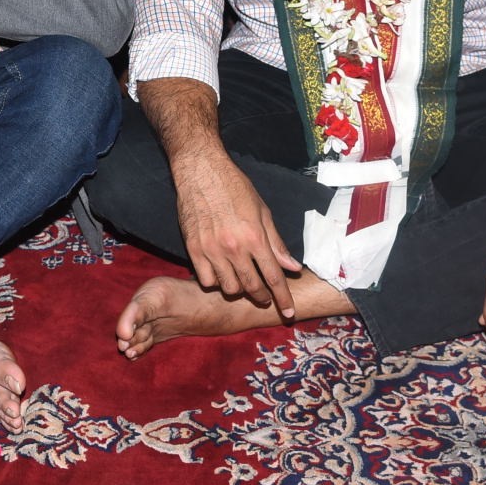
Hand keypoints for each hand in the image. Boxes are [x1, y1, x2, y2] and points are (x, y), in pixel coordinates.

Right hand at [174, 152, 301, 316]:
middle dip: (263, 297)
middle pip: (252, 287)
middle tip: (265, 298)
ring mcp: (211, 250)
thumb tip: (292, 267)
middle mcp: (234, 247)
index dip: (283, 298)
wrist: (201, 171)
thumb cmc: (234, 187)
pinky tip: (220, 273)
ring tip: (242, 282)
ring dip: (239, 290)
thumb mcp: (262, 211)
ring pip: (229, 288)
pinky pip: (206, 280)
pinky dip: (215, 282)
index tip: (289, 312)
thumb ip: (276, 243)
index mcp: (255, 236)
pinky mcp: (193, 249)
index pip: (274, 276)